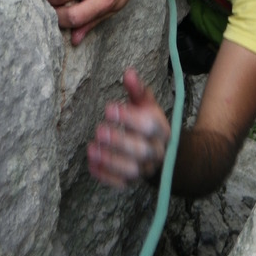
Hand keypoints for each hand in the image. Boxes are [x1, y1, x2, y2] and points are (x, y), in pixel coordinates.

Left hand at [87, 69, 170, 188]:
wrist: (163, 154)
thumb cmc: (149, 124)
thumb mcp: (146, 105)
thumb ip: (137, 90)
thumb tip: (128, 71)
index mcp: (162, 130)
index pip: (150, 126)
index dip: (129, 118)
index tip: (109, 108)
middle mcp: (157, 152)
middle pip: (142, 150)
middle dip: (119, 141)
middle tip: (99, 130)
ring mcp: (146, 169)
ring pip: (132, 170)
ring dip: (110, 160)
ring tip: (91, 149)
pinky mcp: (133, 183)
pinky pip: (120, 184)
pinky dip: (105, 176)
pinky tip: (91, 164)